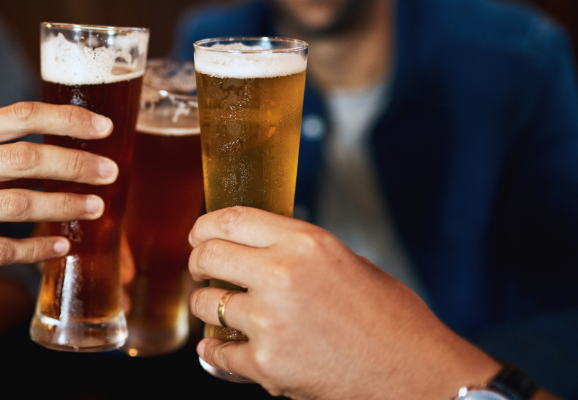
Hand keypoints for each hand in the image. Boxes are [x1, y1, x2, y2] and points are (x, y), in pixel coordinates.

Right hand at [0, 102, 117, 281]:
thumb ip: (2, 144)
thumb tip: (76, 143)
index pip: (18, 116)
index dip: (65, 119)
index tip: (105, 127)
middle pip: (22, 160)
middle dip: (74, 165)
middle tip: (110, 172)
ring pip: (16, 205)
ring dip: (63, 207)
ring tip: (96, 208)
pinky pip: (0, 251)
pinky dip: (37, 250)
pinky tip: (62, 246)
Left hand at [188, 206, 501, 399]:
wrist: (416, 374)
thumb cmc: (393, 320)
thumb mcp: (347, 263)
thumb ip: (299, 253)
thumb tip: (258, 251)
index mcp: (306, 243)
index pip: (232, 219)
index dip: (204, 225)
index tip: (198, 234)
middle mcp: (282, 274)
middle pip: (209, 256)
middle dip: (197, 262)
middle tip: (201, 270)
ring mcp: (270, 321)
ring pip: (206, 304)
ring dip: (205, 306)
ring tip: (219, 311)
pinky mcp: (267, 364)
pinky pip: (217, 352)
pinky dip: (215, 350)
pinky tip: (220, 346)